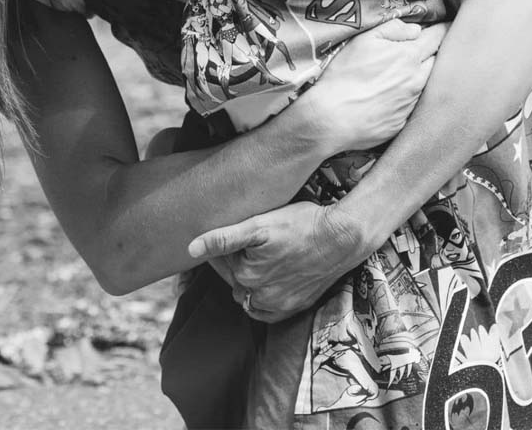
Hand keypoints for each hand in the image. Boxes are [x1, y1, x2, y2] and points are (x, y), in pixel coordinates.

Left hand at [189, 201, 369, 322]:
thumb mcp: (259, 224)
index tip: (233, 233)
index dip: (223, 245)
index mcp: (245, 276)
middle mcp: (259, 297)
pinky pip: (267, 308)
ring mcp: (278, 305)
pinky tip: (269, 276)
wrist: (342, 238)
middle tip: (250, 239)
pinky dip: (263, 295)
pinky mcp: (294, 307)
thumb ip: (222, 238)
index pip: (220, 261)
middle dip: (235, 260)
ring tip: (261, 253)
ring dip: (249, 277)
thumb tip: (190, 249)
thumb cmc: (301, 224)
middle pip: (234, 276)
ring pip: (250, 292)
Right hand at [300, 19, 447, 151]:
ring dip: (418, 77)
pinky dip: (405, 98)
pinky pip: (411, 105)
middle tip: (420, 50)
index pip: (438, 37)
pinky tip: (388, 97)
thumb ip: (392, 29)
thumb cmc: (344, 76)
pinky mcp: (403, 122)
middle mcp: (417, 80)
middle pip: (437, 61)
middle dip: (431, 54)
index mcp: (409, 56)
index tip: (443, 27)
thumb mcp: (363, 40)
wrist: (332, 118)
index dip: (442, 30)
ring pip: (425, 84)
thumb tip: (415, 30)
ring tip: (398, 75)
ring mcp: (411, 103)